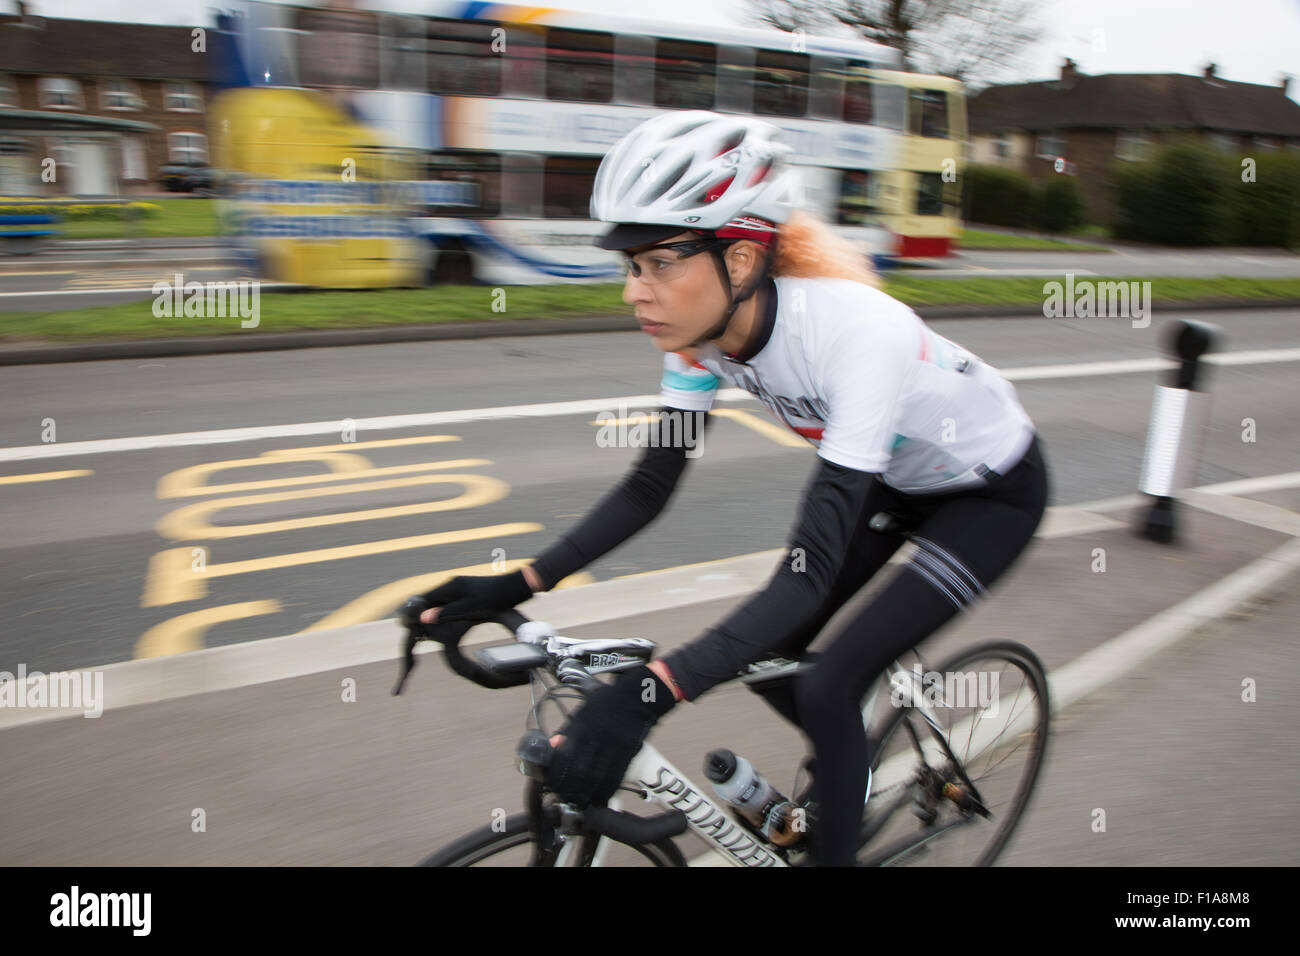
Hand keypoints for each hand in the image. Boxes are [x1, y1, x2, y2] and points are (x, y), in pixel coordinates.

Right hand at [417, 570, 534, 628]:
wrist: (513, 589)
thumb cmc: (493, 600)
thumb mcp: (469, 610)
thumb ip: (446, 613)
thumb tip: (424, 618)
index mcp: (450, 587)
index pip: (424, 598)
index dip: (414, 611)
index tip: (406, 624)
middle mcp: (452, 585)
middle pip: (430, 600)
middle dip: (422, 614)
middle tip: (413, 629)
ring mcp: (459, 587)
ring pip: (439, 602)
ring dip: (432, 614)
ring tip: (425, 630)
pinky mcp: (466, 592)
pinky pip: (448, 603)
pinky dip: (442, 612)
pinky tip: (443, 623)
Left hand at [544, 665, 676, 806]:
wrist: (635, 698)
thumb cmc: (607, 704)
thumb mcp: (582, 712)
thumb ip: (567, 731)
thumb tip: (553, 746)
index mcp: (581, 726)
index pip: (564, 756)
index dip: (556, 774)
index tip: (552, 783)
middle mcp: (596, 737)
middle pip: (580, 770)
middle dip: (570, 788)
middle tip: (565, 797)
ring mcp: (613, 745)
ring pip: (597, 777)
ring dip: (587, 794)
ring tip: (580, 802)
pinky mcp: (627, 752)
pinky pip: (616, 776)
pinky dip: (607, 790)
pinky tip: (601, 797)